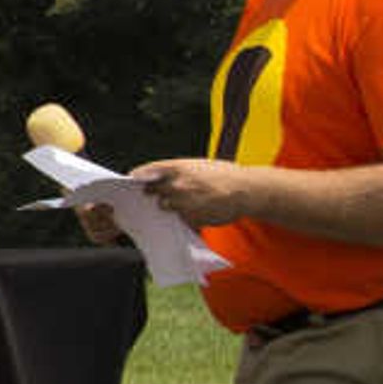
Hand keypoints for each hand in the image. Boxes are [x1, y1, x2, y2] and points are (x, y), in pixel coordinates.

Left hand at [130, 156, 255, 228]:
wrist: (247, 190)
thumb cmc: (224, 174)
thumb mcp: (198, 164)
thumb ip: (176, 170)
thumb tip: (158, 176)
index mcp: (176, 168)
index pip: (144, 172)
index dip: (139, 177)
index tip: (136, 181)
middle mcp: (175, 185)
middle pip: (151, 191)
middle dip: (154, 193)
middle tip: (161, 193)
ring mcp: (182, 203)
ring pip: (164, 206)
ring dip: (170, 205)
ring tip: (186, 201)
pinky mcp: (190, 218)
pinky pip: (181, 218)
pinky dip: (185, 216)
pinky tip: (198, 209)